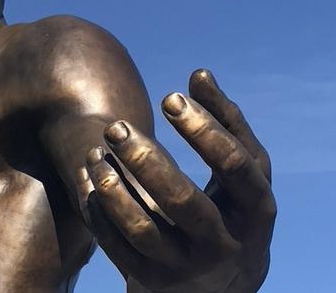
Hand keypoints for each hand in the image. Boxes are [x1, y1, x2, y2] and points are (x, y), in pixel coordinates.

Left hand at [77, 69, 275, 292]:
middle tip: (114, 126)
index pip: (236, 168)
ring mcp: (186, 268)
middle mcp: (224, 246)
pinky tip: (90, 178)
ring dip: (113, 188)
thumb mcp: (240, 175)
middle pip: (184, 202)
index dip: (205, 130)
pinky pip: (118, 246)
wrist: (218, 288)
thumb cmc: (230, 211)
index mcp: (256, 213)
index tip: (169, 98)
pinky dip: (100, 211)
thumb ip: (226, 124)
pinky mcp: (152, 281)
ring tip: (95, 153)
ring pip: (143, 230)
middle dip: (146, 160)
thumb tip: (199, 74)